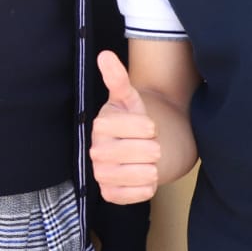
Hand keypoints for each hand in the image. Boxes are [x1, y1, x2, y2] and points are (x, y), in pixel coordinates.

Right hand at [89, 51, 160, 203]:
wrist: (130, 148)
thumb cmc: (131, 120)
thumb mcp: (129, 98)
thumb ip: (118, 78)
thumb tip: (105, 55)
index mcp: (101, 124)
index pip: (144, 128)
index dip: (151, 127)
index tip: (147, 126)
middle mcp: (96, 150)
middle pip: (146, 152)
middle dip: (154, 148)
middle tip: (148, 146)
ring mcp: (101, 173)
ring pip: (143, 174)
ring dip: (153, 168)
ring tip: (147, 162)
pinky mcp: (109, 194)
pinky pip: (137, 195)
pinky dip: (147, 188)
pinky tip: (143, 178)